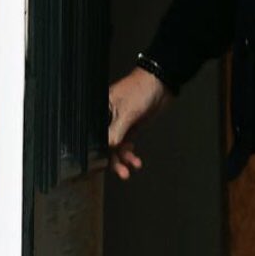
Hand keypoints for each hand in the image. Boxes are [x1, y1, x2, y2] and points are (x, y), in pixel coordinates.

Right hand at [107, 65, 171, 180]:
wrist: (161, 84)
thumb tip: (107, 148)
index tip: (101, 165)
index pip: (93, 135)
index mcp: (99, 110)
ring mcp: (119, 123)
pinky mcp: (130, 127)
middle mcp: (106, 118)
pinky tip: (135, 161)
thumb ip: (115, 133)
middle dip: (112, 159)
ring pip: (115, 147)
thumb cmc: (141, 89)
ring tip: (130, 169)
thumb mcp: (126, 113)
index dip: (96, 150)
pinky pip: (125, 145)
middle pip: (104, 144)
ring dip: (123, 159)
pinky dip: (130, 154)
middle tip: (121, 172)